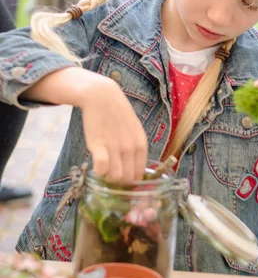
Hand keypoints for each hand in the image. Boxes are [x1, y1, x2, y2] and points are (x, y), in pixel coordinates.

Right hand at [22, 67, 147, 182]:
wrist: (101, 96)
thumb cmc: (117, 113)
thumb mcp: (135, 130)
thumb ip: (136, 148)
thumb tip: (135, 169)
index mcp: (141, 145)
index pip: (139, 174)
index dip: (131, 181)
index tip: (122, 179)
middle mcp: (130, 148)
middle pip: (127, 179)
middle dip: (119, 182)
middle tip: (111, 175)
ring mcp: (115, 147)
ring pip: (115, 177)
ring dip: (108, 177)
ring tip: (104, 168)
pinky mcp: (98, 145)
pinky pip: (101, 169)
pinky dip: (99, 172)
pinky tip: (96, 166)